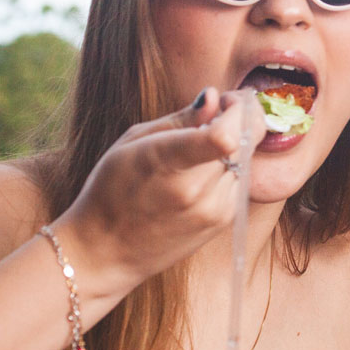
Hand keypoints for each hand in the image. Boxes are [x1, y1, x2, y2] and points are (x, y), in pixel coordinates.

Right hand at [53, 88, 259, 299]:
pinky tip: (198, 174)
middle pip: (243, 141)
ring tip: (199, 149)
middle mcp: (195, 190)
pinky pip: (237, 180)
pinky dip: (225, 169)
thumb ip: (182, 119)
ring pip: (244, 159)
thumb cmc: (111, 190)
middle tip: (220, 112)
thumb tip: (215, 97)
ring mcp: (213, 209)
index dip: (238, 110)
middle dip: (239, 120)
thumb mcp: (133, 143)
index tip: (227, 100)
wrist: (105, 253)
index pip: (224, 137)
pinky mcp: (223, 220)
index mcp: (167, 163)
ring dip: (232, 146)